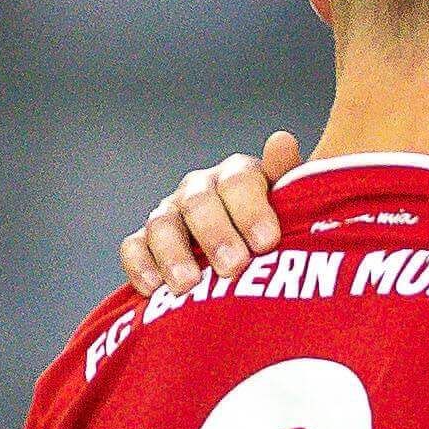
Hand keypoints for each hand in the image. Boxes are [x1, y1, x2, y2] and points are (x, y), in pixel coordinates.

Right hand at [118, 131, 303, 294]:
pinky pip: (134, 247)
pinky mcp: (146, 244)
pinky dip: (141, 265)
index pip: (239, 181)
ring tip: (189, 285)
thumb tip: (281, 140)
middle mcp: (200, 190)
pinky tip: (154, 288)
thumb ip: (292, 181)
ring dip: (174, 254)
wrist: (251, 274)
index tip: (267, 243)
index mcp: (238, 177)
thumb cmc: (276, 242)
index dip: (251, 210)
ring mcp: (171, 215)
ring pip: (163, 224)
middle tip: (233, 266)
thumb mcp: (293, 215)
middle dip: (215, 234)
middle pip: (199, 202)